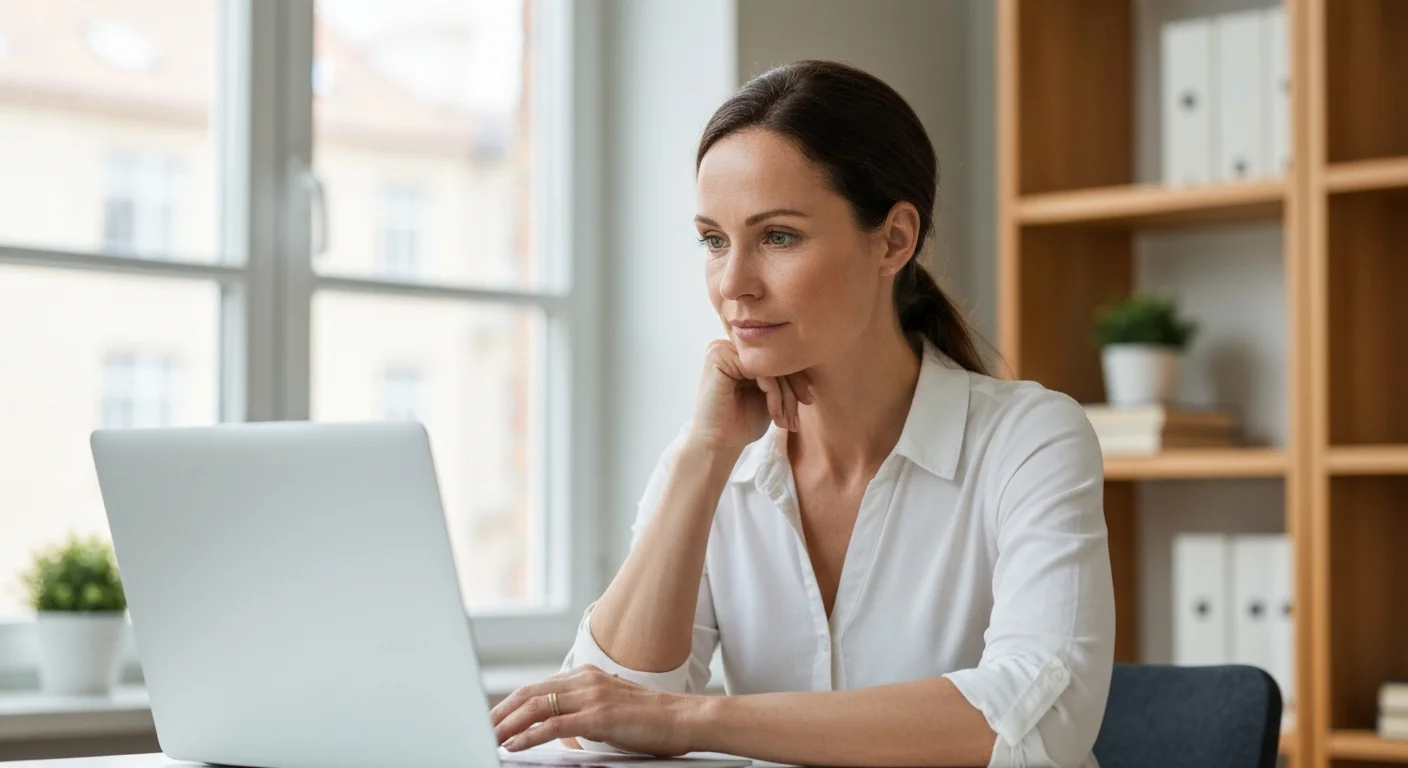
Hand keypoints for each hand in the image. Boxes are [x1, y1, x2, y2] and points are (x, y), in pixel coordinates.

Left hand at [491, 665, 696, 755]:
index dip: (510, 704)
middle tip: (480, 729)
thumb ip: (585, 710)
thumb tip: (560, 726)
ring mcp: (592, 696)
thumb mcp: (612, 708)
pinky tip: (514, 746)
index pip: (537, 687)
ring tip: (489, 739)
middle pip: (530, 694)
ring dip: (507, 725)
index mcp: (587, 676)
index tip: (493, 719)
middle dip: (500, 713)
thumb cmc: (652, 720)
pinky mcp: (599, 716)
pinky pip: (553, 725)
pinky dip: (528, 736)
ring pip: (536, 707)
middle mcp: (585, 680)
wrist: (684, 719)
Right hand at [690, 340, 813, 453]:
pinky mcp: (718, 357)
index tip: (808, 400)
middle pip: (775, 358)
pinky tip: (775, 415)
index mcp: (740, 352)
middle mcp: (729, 345)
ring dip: (785, 397)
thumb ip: (783, 375)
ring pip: (771, 365)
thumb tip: (810, 358)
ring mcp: (722, 349)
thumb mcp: (770, 395)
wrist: (719, 445)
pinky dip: (774, 395)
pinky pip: (761, 370)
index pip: (777, 356)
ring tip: (787, 422)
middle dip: (793, 389)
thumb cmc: (743, 422)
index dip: (797, 378)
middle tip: (797, 416)